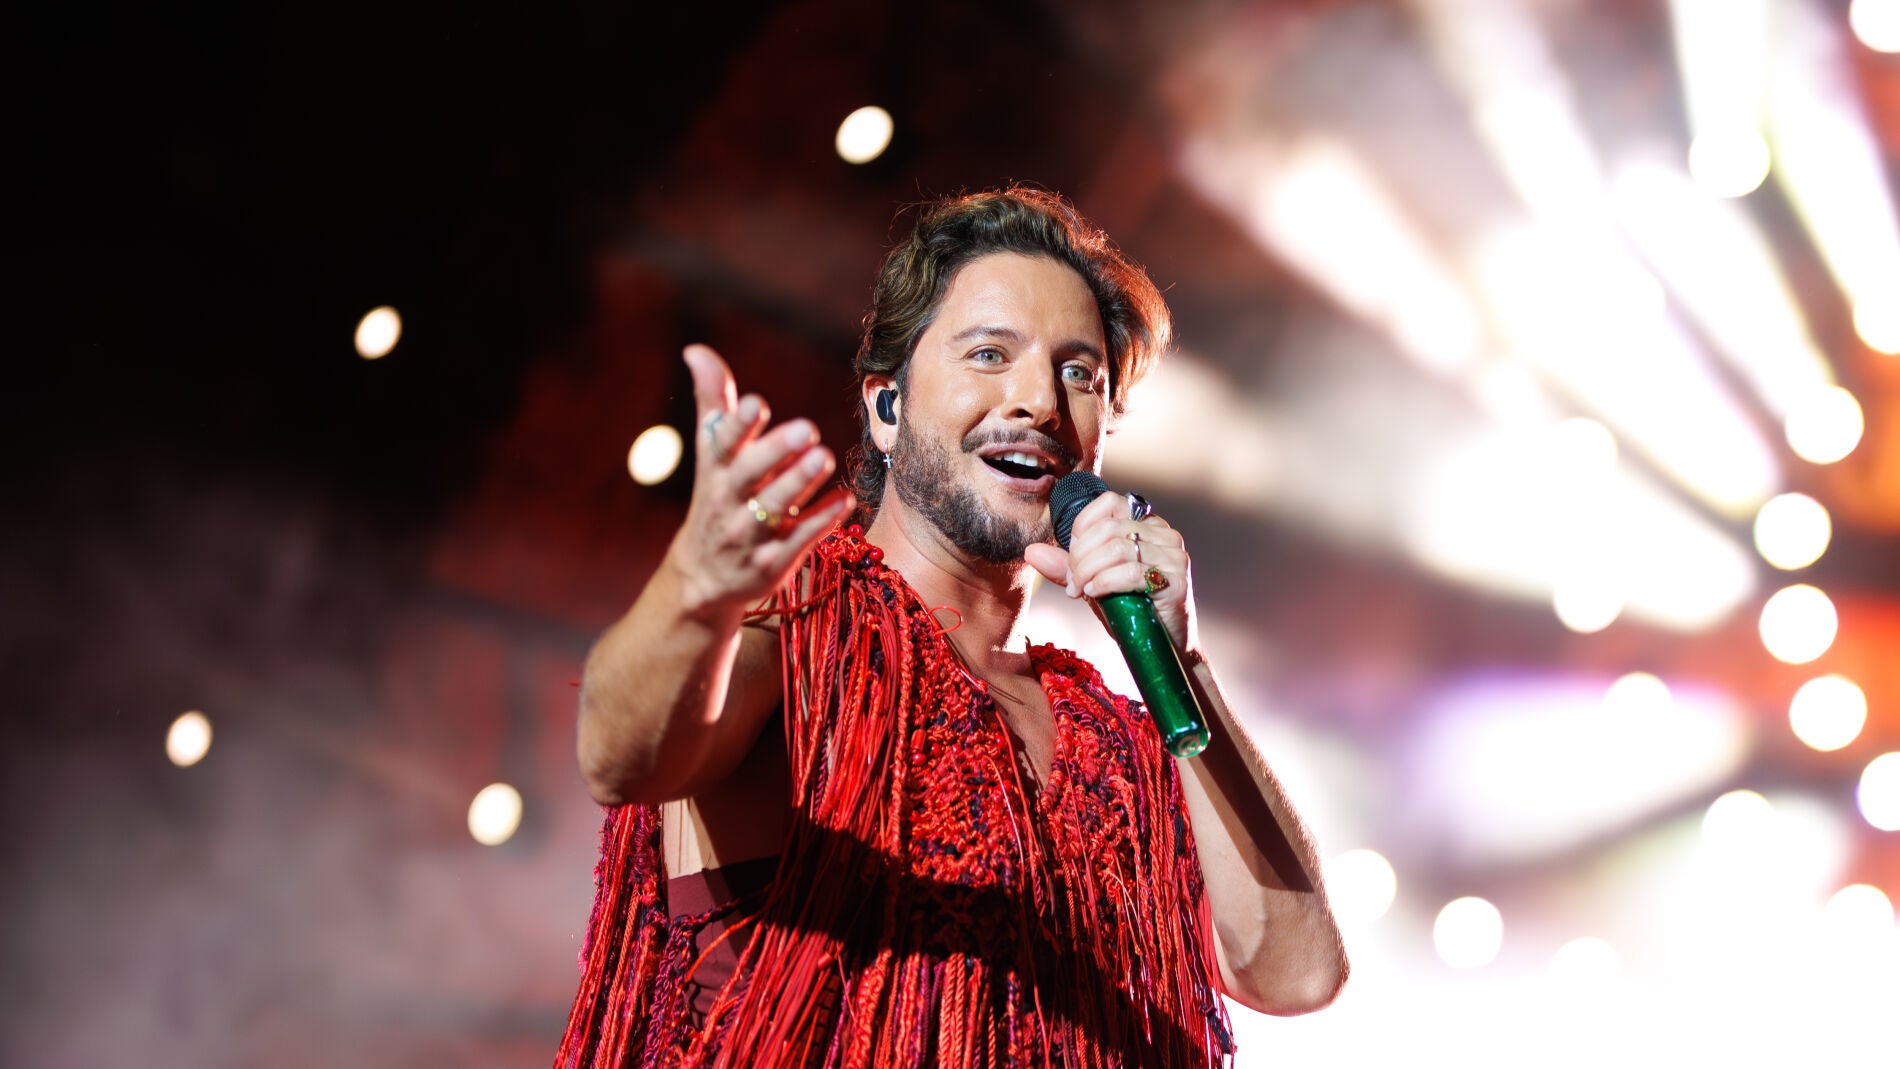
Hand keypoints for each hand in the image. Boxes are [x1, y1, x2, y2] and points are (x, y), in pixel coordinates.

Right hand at [670, 344, 853, 618]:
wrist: (704, 577)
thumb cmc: (717, 498)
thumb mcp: (711, 454)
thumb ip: (713, 401)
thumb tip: (695, 350)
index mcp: (715, 470)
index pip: (722, 444)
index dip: (738, 425)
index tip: (757, 404)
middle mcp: (728, 501)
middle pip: (748, 475)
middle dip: (776, 452)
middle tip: (808, 428)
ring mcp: (749, 535)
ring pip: (773, 509)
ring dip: (799, 483)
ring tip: (824, 456)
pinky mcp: (771, 564)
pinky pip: (798, 542)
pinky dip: (821, 522)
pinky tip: (846, 499)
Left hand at [1023, 491, 1197, 654]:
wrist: (1163, 646)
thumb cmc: (1131, 610)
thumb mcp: (1094, 583)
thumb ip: (1066, 567)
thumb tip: (1031, 551)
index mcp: (1146, 525)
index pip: (1110, 503)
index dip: (1083, 527)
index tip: (1072, 556)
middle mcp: (1164, 534)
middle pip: (1109, 528)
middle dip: (1080, 556)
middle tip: (1072, 583)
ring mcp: (1174, 556)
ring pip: (1117, 549)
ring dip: (1088, 571)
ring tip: (1081, 590)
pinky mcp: (1176, 581)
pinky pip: (1131, 572)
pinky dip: (1104, 582)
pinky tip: (1094, 593)